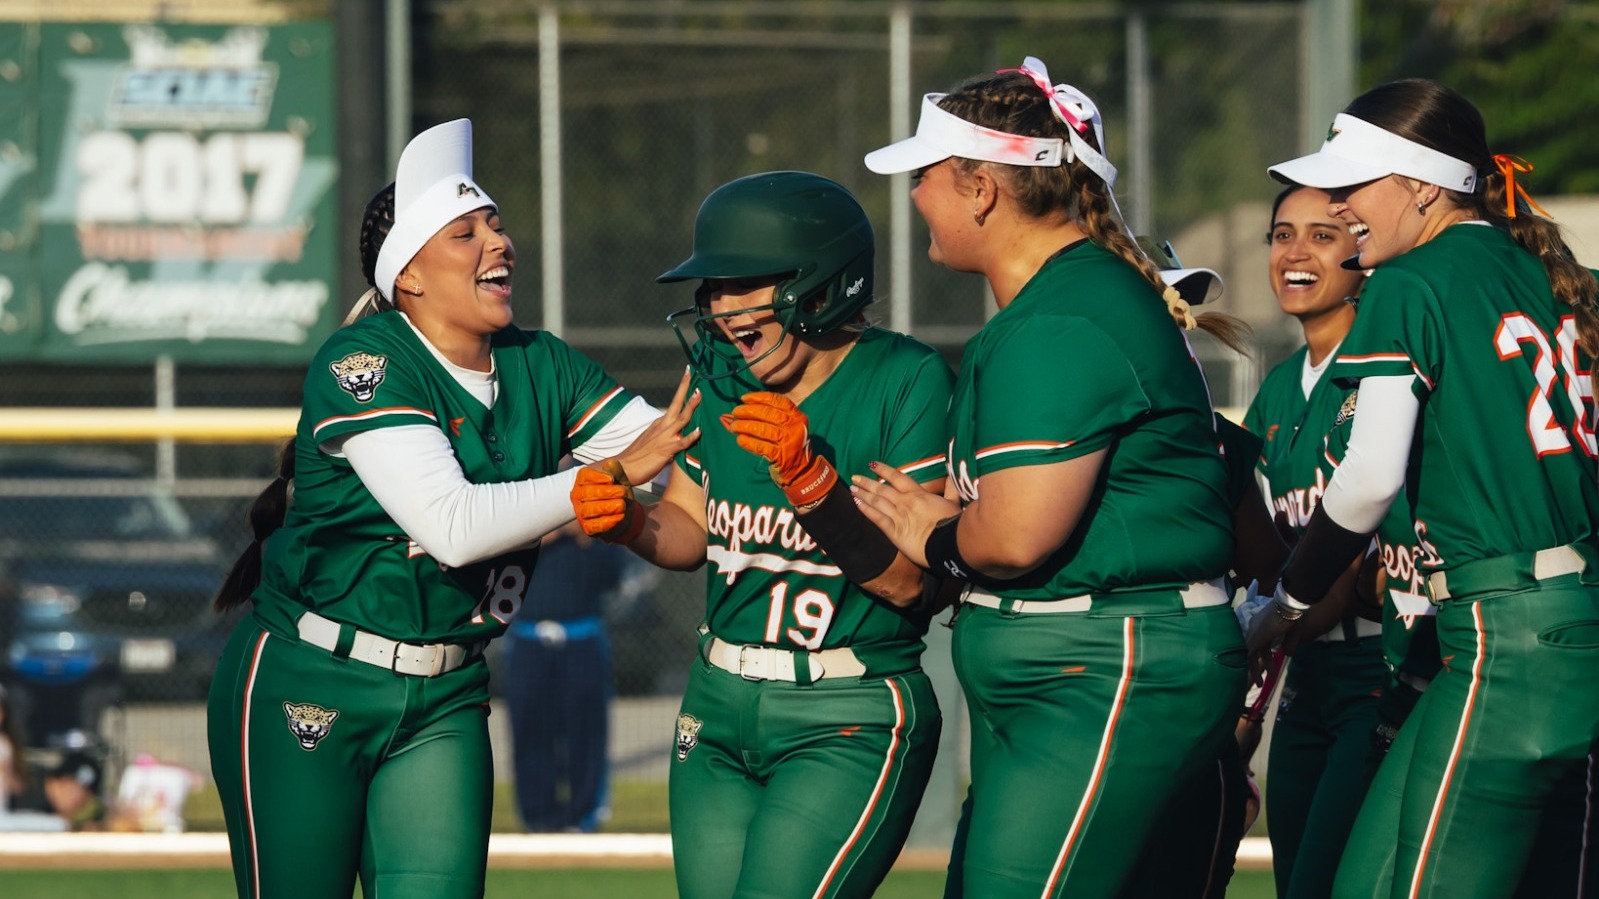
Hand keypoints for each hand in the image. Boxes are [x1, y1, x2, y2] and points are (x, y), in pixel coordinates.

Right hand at [570, 461, 643, 543]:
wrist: (625, 514)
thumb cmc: (619, 493)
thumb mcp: (621, 480)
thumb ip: (617, 471)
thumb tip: (611, 463)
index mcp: (583, 481)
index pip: (584, 476)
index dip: (597, 477)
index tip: (612, 479)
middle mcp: (578, 496)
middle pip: (586, 493)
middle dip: (606, 492)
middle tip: (622, 492)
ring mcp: (581, 513)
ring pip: (589, 509)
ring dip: (606, 507)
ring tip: (622, 504)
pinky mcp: (588, 528)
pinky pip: (594, 526)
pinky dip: (607, 522)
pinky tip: (619, 516)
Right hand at [614, 367, 701, 486]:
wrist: (622, 467)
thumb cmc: (637, 457)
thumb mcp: (652, 441)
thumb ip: (665, 437)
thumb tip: (678, 438)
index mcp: (660, 423)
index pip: (675, 403)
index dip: (682, 389)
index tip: (688, 373)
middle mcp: (663, 426)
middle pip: (677, 403)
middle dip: (685, 387)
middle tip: (691, 372)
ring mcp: (665, 437)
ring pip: (682, 419)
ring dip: (691, 406)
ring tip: (700, 394)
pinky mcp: (666, 450)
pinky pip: (681, 443)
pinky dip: (691, 437)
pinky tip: (699, 431)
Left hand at [722, 392, 835, 507]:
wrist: (802, 470)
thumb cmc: (789, 444)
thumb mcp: (787, 427)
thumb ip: (768, 417)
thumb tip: (738, 410)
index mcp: (797, 416)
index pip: (777, 400)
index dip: (759, 397)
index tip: (744, 398)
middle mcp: (795, 427)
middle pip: (768, 413)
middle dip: (748, 411)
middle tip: (735, 413)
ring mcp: (789, 442)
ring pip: (764, 430)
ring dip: (745, 426)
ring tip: (734, 426)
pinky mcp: (782, 457)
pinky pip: (762, 447)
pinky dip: (749, 443)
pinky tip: (740, 440)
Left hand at [850, 462, 960, 567]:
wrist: (951, 543)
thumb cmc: (953, 523)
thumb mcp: (954, 502)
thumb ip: (950, 489)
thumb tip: (952, 475)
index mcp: (918, 493)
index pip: (897, 477)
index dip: (883, 470)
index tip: (872, 464)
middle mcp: (905, 502)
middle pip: (882, 489)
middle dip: (867, 482)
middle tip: (854, 477)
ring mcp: (898, 516)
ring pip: (877, 501)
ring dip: (863, 494)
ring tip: (852, 489)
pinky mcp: (895, 532)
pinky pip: (877, 518)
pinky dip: (866, 510)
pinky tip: (857, 504)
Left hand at [1244, 602, 1293, 683]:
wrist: (1289, 606)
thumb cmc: (1293, 616)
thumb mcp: (1292, 633)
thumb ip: (1289, 643)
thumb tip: (1287, 654)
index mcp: (1260, 624)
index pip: (1257, 642)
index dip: (1262, 655)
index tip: (1266, 665)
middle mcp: (1253, 628)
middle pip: (1252, 649)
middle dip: (1258, 665)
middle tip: (1260, 679)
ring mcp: (1253, 634)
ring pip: (1250, 655)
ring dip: (1256, 670)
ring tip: (1261, 684)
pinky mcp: (1255, 639)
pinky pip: (1250, 657)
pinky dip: (1253, 668)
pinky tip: (1259, 678)